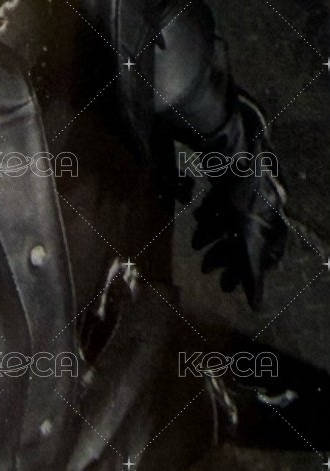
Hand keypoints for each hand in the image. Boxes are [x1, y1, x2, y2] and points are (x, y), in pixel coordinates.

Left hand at [192, 171, 286, 309]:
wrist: (236, 162)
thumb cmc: (244, 208)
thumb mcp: (248, 247)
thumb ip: (252, 276)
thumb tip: (258, 308)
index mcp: (274, 231)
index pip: (261, 261)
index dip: (241, 275)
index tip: (224, 287)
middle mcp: (266, 214)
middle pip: (243, 242)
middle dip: (223, 256)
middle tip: (204, 269)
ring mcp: (250, 197)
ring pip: (231, 222)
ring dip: (213, 235)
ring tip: (196, 242)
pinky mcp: (235, 182)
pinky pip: (224, 202)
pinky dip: (211, 212)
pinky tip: (198, 215)